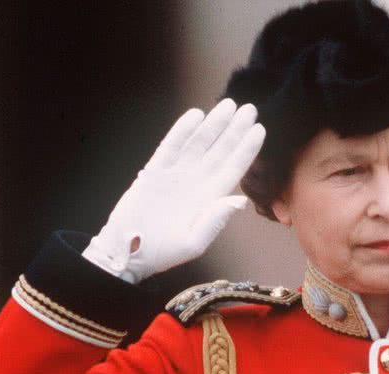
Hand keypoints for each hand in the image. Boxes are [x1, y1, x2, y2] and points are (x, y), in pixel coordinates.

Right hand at [82, 99, 264, 282]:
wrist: (128, 253)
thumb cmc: (163, 253)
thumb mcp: (193, 243)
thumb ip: (215, 220)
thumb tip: (239, 200)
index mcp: (210, 199)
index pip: (234, 169)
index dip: (246, 150)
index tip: (260, 130)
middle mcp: (196, 183)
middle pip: (220, 151)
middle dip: (235, 130)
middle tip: (250, 109)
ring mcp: (176, 175)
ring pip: (199, 144)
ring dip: (213, 125)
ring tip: (228, 105)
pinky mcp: (155, 171)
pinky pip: (171, 146)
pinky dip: (182, 130)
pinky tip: (196, 115)